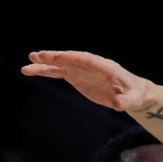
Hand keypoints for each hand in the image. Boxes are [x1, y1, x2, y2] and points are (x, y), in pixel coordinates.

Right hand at [22, 51, 153, 112]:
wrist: (133, 94)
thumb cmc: (135, 94)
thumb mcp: (133, 99)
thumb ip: (125, 101)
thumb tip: (118, 105)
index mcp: (105, 66)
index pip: (86, 59)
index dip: (73, 58)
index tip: (58, 57)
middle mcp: (91, 65)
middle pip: (70, 59)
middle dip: (54, 57)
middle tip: (36, 56)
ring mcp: (82, 70)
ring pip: (61, 65)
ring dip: (44, 65)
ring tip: (27, 66)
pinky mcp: (77, 77)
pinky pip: (59, 72)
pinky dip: (46, 72)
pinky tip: (31, 71)